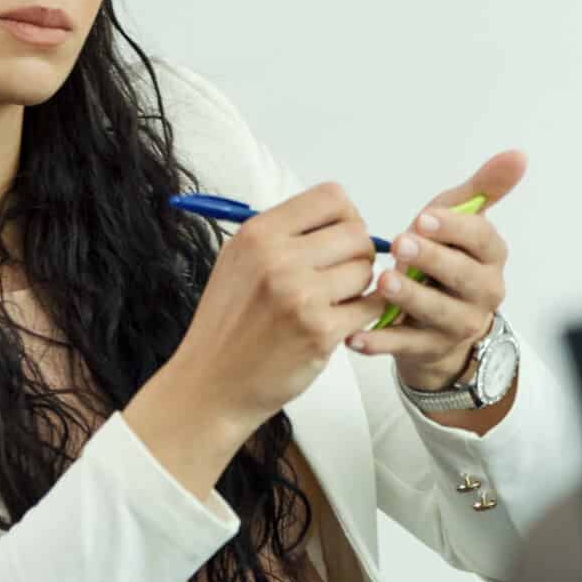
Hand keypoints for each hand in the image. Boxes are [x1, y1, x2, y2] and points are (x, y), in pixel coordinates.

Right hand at [130, 183, 384, 493]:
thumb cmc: (227, 325)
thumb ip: (283, 235)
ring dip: (359, 286)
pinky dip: (362, 313)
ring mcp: (301, 296)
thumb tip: (339, 219)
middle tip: (343, 273)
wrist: (212, 384)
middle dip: (358, 253)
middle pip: (356, 233)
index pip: (331, 198)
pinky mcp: (321, 332)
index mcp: (258, 234)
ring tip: (332, 301)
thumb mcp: (238, 262)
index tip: (341, 236)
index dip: (347, 215)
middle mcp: (278, 260)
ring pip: (366, 270)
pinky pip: (370, 306)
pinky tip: (340, 320)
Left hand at [348, 150, 526, 391]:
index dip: (453, 228)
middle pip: (462, 277)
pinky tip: (356, 335)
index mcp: (491, 257)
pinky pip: (406, 346)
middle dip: (432, 260)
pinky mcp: (431, 349)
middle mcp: (484, 292)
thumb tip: (518, 154)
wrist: (443, 322)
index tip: (423, 217)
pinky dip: (380, 342)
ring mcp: (459, 324)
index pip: (481, 239)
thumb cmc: (447, 260)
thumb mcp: (461, 220)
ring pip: (437, 313)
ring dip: (410, 297)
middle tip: (401, 244)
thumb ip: (484, 188)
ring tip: (383, 282)